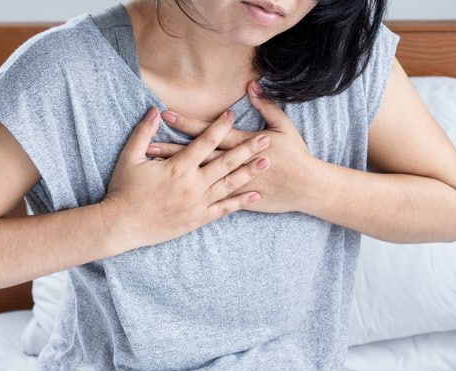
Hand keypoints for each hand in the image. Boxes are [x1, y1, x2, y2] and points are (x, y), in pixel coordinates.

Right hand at [101, 107, 270, 249]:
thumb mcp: (129, 158)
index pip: (205, 141)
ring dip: (248, 173)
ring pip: (229, 185)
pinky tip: (254, 196)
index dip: (219, 126)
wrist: (122, 225)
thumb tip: (154, 111)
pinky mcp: (197, 219)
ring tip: (266, 163)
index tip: (233, 114)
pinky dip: (239, 203)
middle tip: (265, 139)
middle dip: (247, 149)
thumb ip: (143, 133)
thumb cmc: (123, 190)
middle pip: (225, 163)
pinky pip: (223, 210)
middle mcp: (193, 185)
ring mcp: (197, 203)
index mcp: (178, 167)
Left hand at [148, 82, 316, 213]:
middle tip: (148, 145)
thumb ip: (267, 105)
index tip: (166, 115)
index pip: (209, 132)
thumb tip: (252, 86)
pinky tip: (175, 193)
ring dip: (177, 172)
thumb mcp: (285, 127)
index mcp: (244, 143)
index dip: (187, 123)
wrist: (307, 189)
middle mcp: (234, 164)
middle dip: (172, 149)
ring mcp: (234, 184)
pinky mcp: (237, 200)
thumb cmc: (296, 156)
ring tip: (154, 169)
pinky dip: (193, 195)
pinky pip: (211, 199)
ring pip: (199, 177)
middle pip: (197, 155)